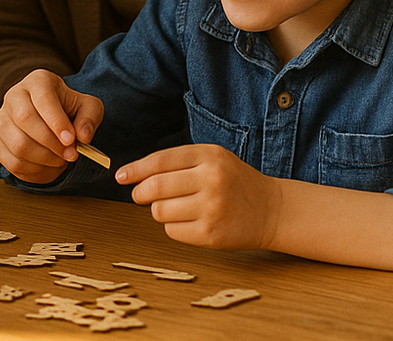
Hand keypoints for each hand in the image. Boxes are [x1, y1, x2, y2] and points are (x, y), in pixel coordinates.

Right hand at [0, 69, 103, 182]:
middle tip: (71, 154)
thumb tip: (83, 136)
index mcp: (37, 82)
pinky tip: (48, 165)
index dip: (56, 121)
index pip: (42, 98)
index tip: (71, 140)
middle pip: (24, 119)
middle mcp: (14, 97)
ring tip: (61, 159)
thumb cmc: (68, 109)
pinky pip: (13, 162)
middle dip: (51, 143)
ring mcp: (3, 121)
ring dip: (45, 159)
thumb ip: (90, 117)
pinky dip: (34, 170)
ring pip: (18, 145)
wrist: (50, 119)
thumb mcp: (87, 107)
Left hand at [116, 143, 280, 250]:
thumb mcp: (212, 158)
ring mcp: (212, 209)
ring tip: (178, 206)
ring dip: (160, 210)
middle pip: (155, 188)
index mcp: (209, 156)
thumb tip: (133, 174)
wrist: (271, 210)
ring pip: (160, 211)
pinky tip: (191, 221)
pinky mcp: (211, 235)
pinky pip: (172, 230)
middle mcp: (211, 181)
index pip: (160, 161)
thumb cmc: (234, 181)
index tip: (120, 176)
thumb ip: (177, 162)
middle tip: (140, 195)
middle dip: (140, 193)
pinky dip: (174, 226)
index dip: (135, 169)